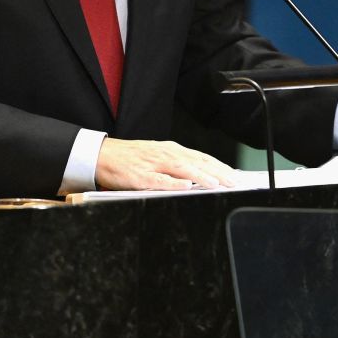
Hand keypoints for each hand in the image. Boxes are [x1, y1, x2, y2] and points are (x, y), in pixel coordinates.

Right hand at [95, 138, 237, 190]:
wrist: (102, 155)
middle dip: (217, 172)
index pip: (201, 158)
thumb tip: (202, 174)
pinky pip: (159, 180)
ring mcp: (152, 165)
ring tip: (217, 184)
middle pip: (196, 162)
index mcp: (171, 150)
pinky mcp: (139, 177)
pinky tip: (186, 187)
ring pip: (181, 169)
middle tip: (233, 182)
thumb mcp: (158, 156)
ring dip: (201, 177)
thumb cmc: (132, 158)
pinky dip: (173, 183)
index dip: (219, 166)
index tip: (234, 175)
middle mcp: (165, 154)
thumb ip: (178, 164)